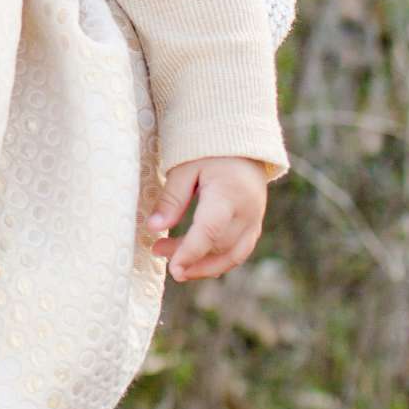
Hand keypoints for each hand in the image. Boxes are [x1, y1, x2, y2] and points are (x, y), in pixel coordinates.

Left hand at [146, 155, 268, 281]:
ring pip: (233, 255)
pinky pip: (240, 250)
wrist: (242, 140)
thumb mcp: (184, 167)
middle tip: (157, 250)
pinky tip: (197, 260)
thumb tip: (153, 228)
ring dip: (204, 266)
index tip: (172, 269)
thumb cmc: (209, 149)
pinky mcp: (255, 223)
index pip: (210, 231)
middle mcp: (247, 210)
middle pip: (218, 245)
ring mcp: (255, 218)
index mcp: (228, 193)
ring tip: (175, 265)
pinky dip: (219, 260)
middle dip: (188, 256)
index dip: (190, 253)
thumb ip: (171, 199)